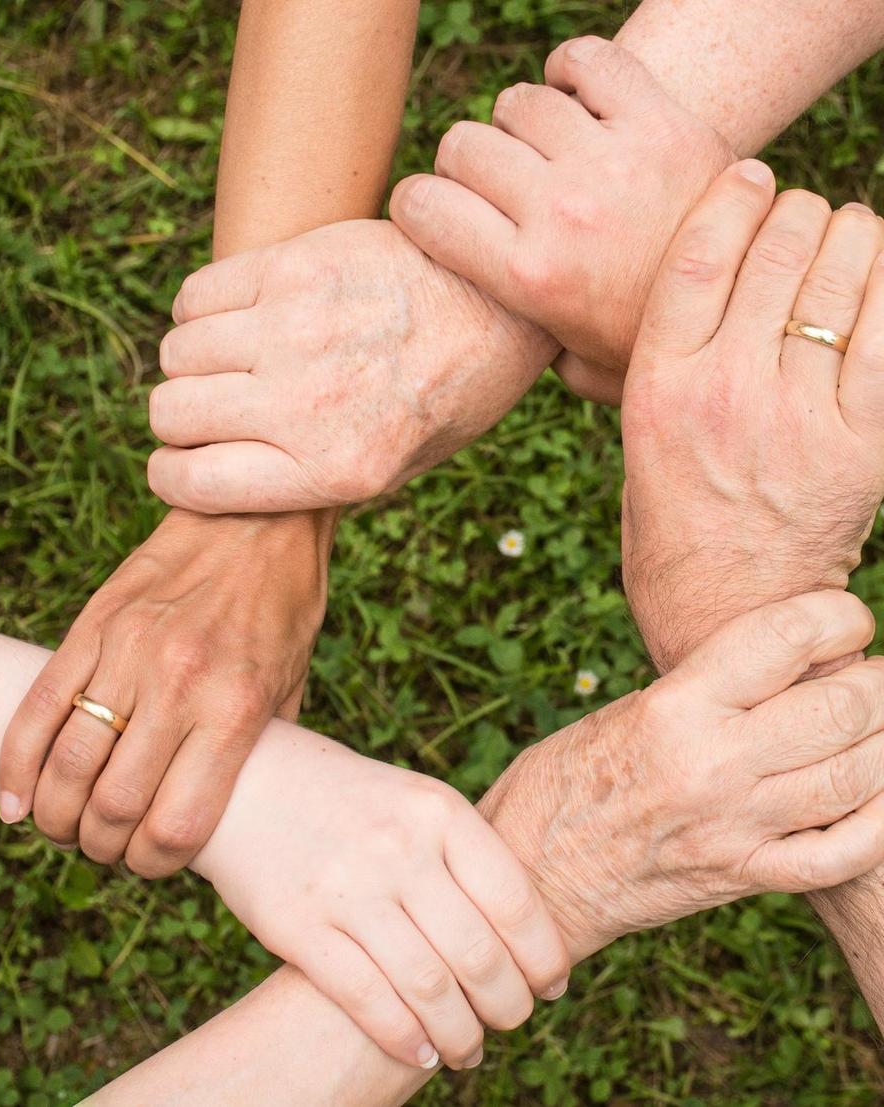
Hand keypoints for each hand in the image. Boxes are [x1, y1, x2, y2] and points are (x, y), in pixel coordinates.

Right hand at [0, 508, 331, 875]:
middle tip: (106, 848)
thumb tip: (232, 811)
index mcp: (235, 709)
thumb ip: (259, 750)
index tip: (152, 863)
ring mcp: (128, 652)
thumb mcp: (293, 684)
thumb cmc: (284, 607)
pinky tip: (16, 800)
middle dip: (102, 847)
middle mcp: (178, 684)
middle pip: (112, 806)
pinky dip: (16, 764)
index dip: (155, 865)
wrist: (258, 516)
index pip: (176, 825)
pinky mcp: (93, 625)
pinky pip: (38, 707)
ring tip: (65, 826)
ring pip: (66, 764)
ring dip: (56, 815)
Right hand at [146, 218, 558, 512]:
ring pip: (177, 353)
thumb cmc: (448, 395)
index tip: (180, 463)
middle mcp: (307, 404)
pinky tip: (238, 316)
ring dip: (191, 363)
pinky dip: (199, 311)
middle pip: (171, 413)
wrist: (501, 304)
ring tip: (231, 360)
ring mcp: (296, 330)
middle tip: (212, 409)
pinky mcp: (295, 267)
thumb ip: (309, 479)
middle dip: (179, 419)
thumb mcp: (396, 469)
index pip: (193, 482)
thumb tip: (222, 474)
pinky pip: (196, 295)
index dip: (172, 476)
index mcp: (335, 470)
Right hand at [197, 721, 568, 1071]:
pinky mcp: (298, 926)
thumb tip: (526, 934)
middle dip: (508, 1005)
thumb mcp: (414, 800)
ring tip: (469, 1049)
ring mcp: (347, 888)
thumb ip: (464, 855)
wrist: (248, 779)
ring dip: (461, 1035)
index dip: (543, 957)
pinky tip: (421, 1052)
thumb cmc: (348, 798)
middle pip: (478, 955)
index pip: (515, 902)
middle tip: (511, 1021)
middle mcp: (398, 847)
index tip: (552, 985)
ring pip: (428, 988)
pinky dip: (404, 1039)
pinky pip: (366, 999)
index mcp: (438, 811)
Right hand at [389, 36, 733, 403]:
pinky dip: (571, 71)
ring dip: (519, 124)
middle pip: (463, 145)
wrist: (752, 306)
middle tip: (493, 187)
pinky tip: (576, 100)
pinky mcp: (660, 120)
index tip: (431, 212)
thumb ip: (522, 347)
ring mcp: (611, 161)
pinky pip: (587, 60)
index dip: (415, 205)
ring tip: (543, 151)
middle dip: (464, 165)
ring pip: (518, 102)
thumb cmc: (651, 342)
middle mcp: (561, 212)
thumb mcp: (576, 367)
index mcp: (529, 278)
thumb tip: (484, 333)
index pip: (423, 207)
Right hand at [479, 591, 883, 957]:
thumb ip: (704, 691)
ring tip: (882, 725)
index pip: (784, 638)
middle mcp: (711, 764)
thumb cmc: (565, 780)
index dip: (837, 617)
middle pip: (840, 708)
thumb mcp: (626, 712)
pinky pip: (838, 854)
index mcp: (673, 707)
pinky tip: (882, 795)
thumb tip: (785, 666)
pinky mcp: (742, 877)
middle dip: (879, 683)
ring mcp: (734, 827)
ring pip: (855, 777)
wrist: (532, 874)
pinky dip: (878, 823)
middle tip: (876, 674)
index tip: (845, 621)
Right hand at [619, 161, 883, 670]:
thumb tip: (674, 287)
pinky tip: (875, 274)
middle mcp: (725, 392)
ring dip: (850, 236)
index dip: (732, 196)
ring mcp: (798, 416)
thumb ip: (654, 364)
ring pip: (840, 273)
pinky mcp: (861, 442)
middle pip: (777, 248)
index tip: (750, 175)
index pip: (698, 254)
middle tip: (800, 218)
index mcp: (658, 388)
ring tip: (844, 240)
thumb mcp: (636, 441)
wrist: (730, 610)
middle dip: (797, 211)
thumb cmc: (672, 524)